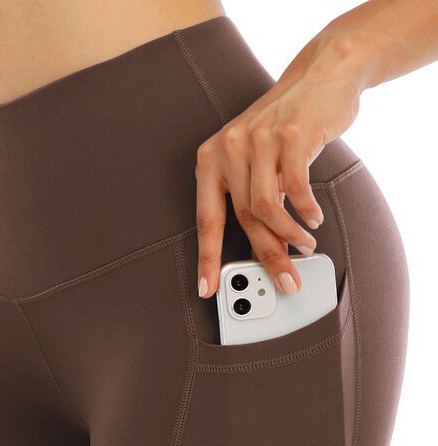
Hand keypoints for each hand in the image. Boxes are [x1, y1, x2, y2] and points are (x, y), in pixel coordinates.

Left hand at [195, 31, 363, 297]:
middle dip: (266, 255)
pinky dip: (305, 211)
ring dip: (289, 235)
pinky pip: (295, 188)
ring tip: (305, 245)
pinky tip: (313, 219)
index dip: (206, 258)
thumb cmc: (287, 128)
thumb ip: (254, 205)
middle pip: (243, 219)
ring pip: (267, 208)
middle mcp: (228, 148)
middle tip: (285, 280)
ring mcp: (258, 139)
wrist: (321, 75)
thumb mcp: (259, 165)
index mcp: (210, 159)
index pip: (205, 219)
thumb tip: (258, 254)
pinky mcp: (290, 134)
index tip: (207, 289)